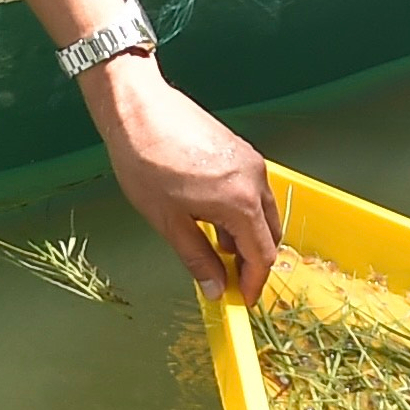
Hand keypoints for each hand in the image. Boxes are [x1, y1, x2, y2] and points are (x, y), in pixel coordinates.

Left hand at [83, 53, 279, 300]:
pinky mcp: (241, 150)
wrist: (138, 110)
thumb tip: (215, 288)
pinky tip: (213, 218)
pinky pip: (253, 190)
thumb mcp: (168, 222)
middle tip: (228, 279)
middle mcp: (256, 180)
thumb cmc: (147, 162)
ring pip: (263, 211)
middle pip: (270, 233)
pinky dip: (242, 212)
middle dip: (254, 260)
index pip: (263, 255)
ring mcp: (251, 162)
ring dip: (247, 236)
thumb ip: (197, 258)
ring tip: (216, 249)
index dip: (253, 283)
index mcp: (241, 202)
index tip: (240, 299)